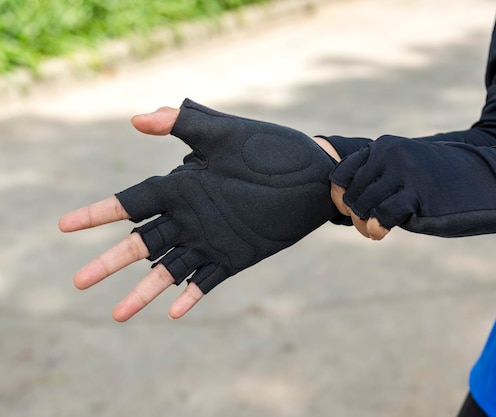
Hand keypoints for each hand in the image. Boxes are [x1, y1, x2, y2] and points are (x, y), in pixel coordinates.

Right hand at [60, 99, 338, 320]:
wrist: (315, 176)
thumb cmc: (272, 149)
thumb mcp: (226, 133)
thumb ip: (184, 122)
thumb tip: (136, 120)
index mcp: (182, 186)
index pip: (131, 202)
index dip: (98, 213)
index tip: (65, 226)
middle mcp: (190, 216)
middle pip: (141, 243)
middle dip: (110, 262)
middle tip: (80, 281)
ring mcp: (211, 239)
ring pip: (167, 269)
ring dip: (144, 291)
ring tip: (118, 315)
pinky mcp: (235, 256)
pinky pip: (206, 280)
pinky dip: (189, 295)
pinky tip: (173, 312)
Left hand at [329, 135, 495, 239]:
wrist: (488, 181)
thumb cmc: (441, 181)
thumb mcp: (405, 169)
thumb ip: (377, 179)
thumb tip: (341, 202)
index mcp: (382, 146)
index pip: (341, 174)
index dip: (341, 197)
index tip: (353, 210)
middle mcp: (388, 155)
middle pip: (349, 194)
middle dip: (354, 215)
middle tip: (368, 226)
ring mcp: (403, 173)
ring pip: (361, 206)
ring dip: (364, 225)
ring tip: (375, 231)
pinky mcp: (417, 195)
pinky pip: (381, 216)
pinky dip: (376, 229)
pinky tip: (382, 233)